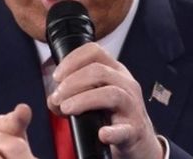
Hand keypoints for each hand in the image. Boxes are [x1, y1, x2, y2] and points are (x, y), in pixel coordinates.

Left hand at [47, 43, 162, 158]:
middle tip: (57, 96)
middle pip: (99, 71)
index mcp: (115, 72)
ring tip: (66, 109)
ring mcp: (132, 107)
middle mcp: (126, 84)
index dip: (72, 60)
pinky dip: (112, 132)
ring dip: (83, 100)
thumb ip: (71, 95)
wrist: (139, 141)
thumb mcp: (95, 98)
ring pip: (111, 94)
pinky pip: (124, 130)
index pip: (95, 52)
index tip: (57, 76)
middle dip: (72, 82)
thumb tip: (53, 99)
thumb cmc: (114, 116)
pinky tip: (101, 134)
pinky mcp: (134, 131)